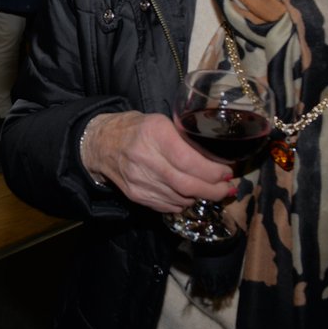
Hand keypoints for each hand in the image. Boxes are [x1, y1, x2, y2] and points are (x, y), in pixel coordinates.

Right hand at [80, 111, 232, 212]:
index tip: (227, 172)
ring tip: (211, 190)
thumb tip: (215, 157)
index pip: (189, 161)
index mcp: (154, 134)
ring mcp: (139, 180)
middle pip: (188, 185)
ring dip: (200, 197)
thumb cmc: (136, 129)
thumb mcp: (160, 122)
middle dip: (214, 190)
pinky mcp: (136, 195)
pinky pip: (168, 206)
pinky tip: (187, 194)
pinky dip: (183, 202)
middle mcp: (145, 159)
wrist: (101, 144)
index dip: (213, 171)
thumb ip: (184, 138)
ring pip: (181, 199)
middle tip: (226, 188)